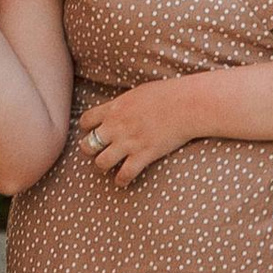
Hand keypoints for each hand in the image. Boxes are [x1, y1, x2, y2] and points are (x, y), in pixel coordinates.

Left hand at [77, 79, 193, 187]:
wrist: (185, 105)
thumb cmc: (166, 94)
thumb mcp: (137, 92)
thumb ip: (124, 103)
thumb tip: (121, 107)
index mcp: (114, 108)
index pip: (86, 121)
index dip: (87, 128)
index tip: (92, 131)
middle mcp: (116, 126)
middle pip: (88, 145)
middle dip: (89, 150)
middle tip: (96, 151)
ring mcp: (129, 142)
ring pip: (101, 163)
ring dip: (102, 166)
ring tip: (107, 166)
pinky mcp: (143, 155)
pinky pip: (124, 174)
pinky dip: (121, 180)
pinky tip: (122, 180)